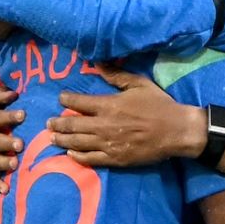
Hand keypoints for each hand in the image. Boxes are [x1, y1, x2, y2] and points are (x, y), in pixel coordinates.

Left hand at [48, 66, 204, 166]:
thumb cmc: (159, 105)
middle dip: (57, 124)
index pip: (79, 102)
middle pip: (73, 125)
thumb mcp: (139, 84)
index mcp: (109, 105)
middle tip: (48, 123)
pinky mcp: (115, 159)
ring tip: (52, 138)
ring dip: (62, 141)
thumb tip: (97, 64)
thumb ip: (116, 75)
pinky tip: (70, 155)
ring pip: (78, 143)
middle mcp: (104, 125)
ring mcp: (108, 144)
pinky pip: (91, 159)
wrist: (176, 131)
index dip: (66, 101)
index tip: (60, 99)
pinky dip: (78, 157)